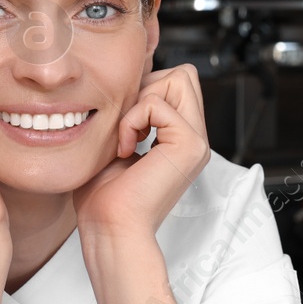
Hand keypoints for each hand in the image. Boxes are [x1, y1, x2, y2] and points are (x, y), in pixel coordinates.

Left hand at [73, 64, 209, 237]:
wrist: (109, 228)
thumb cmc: (105, 196)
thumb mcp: (119, 141)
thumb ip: (132, 113)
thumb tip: (132, 80)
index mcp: (181, 139)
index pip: (177, 82)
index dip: (147, 89)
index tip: (125, 126)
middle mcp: (195, 139)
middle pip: (184, 75)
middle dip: (148, 89)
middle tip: (128, 127)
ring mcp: (197, 142)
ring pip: (178, 78)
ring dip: (140, 103)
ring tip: (127, 138)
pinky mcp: (190, 145)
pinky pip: (156, 103)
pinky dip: (131, 120)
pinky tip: (125, 149)